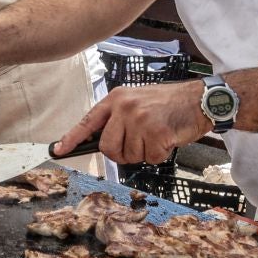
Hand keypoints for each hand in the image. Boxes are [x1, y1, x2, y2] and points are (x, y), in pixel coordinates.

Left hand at [53, 81, 211, 164]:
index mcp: (117, 98)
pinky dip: (160, 154)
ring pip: (130, 156)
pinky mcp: (157, 133)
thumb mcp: (137, 101)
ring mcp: (140, 120)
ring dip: (145, 153)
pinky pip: (150, 158)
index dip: (71, 138)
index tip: (57, 150)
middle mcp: (125, 107)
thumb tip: (101, 142)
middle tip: (139, 145)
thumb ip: (118, 118)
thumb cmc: (169, 103)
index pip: (88, 121)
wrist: (200, 99)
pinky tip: (168, 138)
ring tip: (157, 135)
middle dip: (122, 154)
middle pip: (108, 148)